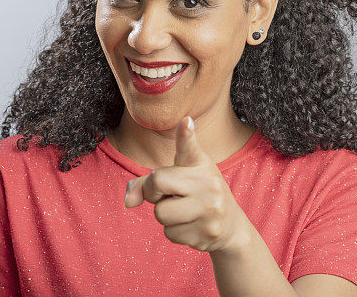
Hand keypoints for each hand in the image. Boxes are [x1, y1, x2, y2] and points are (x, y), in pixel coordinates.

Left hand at [123, 116, 250, 253]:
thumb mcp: (178, 180)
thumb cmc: (195, 195)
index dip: (186, 134)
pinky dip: (174, 231)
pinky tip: (191, 225)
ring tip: (183, 210)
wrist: (229, 225)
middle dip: (153, 192)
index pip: (190, 147)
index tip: (186, 122)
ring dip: (164, 215)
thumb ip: (147, 183)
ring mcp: (210, 208)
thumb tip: (128, 202)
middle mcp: (207, 182)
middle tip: (166, 194)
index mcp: (199, 163)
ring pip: (161, 213)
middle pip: (157, 182)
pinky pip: (170, 234)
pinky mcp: (207, 232)